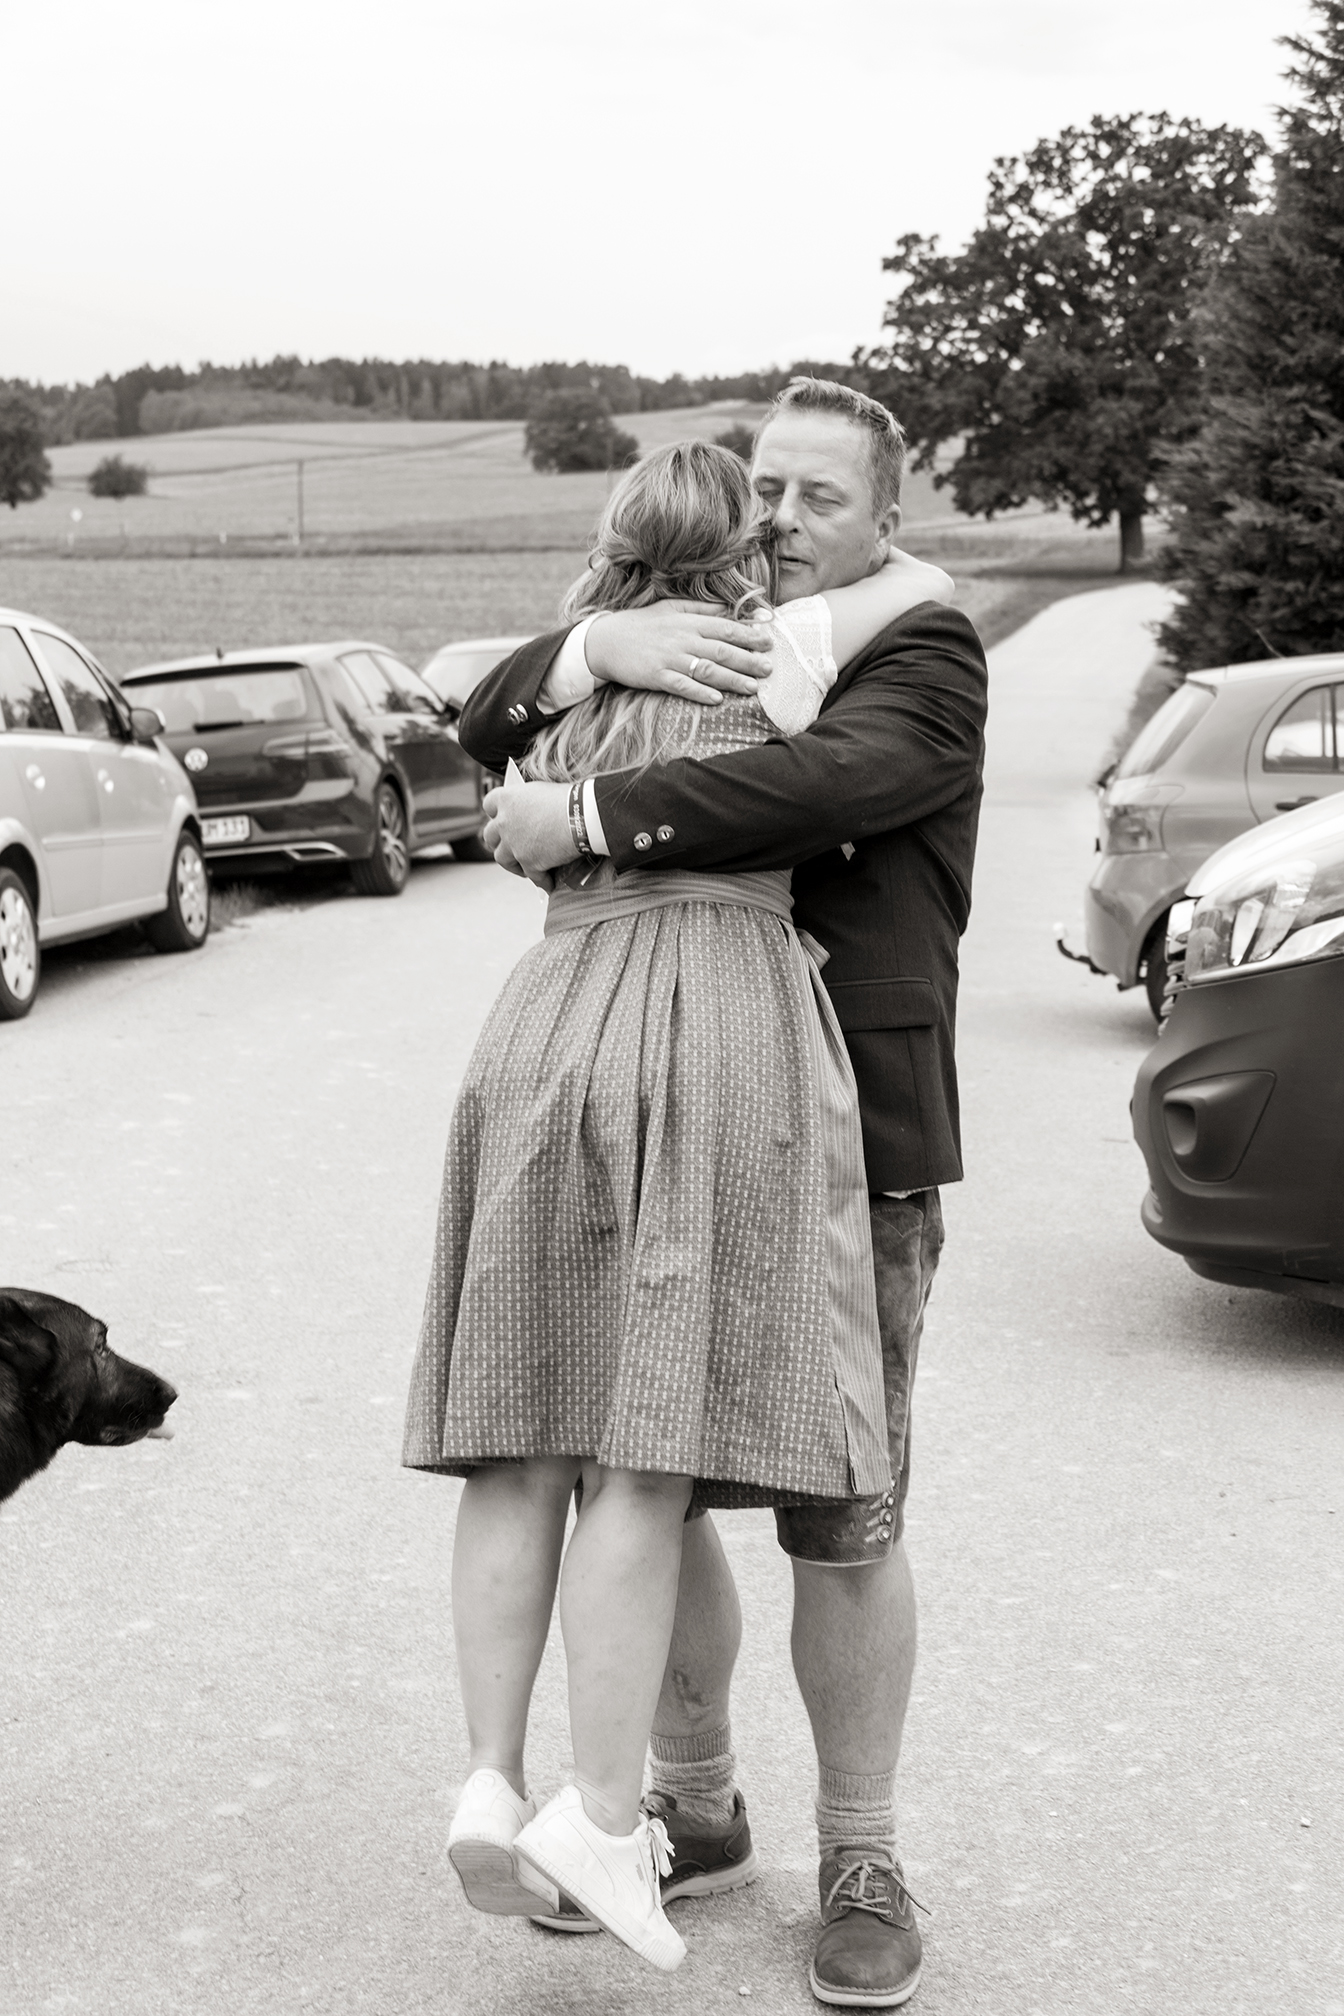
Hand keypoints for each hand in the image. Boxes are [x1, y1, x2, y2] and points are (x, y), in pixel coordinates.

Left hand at [482, 779, 577, 886]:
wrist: (584, 816)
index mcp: (508, 798)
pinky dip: (542, 881)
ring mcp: (514, 844)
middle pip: (489, 835)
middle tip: (508, 845)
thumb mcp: (541, 791)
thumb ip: (527, 802)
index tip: (503, 817)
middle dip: (498, 841)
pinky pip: (532, 876)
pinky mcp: (529, 862)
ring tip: (523, 868)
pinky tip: (549, 883)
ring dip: (512, 864)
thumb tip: (529, 811)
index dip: (496, 813)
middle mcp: (505, 822)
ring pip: (502, 859)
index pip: (489, 805)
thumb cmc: (569, 799)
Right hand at [586, 601, 772, 704]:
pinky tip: (716, 699)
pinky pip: (680, 685)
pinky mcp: (655, 676)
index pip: (725, 627)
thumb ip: (704, 609)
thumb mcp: (673, 608)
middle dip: (747, 659)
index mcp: (688, 621)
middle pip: (721, 649)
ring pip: (706, 669)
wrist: (605, 640)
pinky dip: (699, 692)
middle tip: (769, 668)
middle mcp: (681, 638)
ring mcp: (668, 658)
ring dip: (731, 679)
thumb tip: (733, 609)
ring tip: (752, 687)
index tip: (769, 642)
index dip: (749, 635)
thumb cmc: (643, 624)